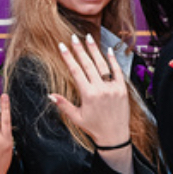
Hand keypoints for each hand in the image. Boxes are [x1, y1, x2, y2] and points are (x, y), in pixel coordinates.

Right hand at [50, 34, 132, 173]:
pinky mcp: (122, 89)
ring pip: (102, 65)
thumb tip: (50, 95)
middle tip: (74, 37)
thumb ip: (63, 105)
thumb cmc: (94, 128)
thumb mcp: (76, 118)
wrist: (115, 136)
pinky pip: (117, 71)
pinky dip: (113, 60)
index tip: (62, 46)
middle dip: (80, 49)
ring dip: (94, 50)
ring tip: (88, 37)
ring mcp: (113, 88)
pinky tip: (107, 49)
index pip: (76, 71)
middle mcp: (100, 89)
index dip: (68, 57)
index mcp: (88, 95)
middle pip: (88, 64)